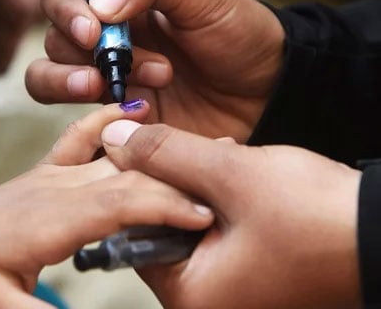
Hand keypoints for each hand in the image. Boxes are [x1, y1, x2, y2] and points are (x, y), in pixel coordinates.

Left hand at [0, 102, 213, 307]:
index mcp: (50, 221)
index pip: (118, 205)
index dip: (165, 206)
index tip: (208, 214)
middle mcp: (56, 189)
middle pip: (126, 176)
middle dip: (179, 176)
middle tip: (229, 175)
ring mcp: (51, 174)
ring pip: (113, 157)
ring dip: (158, 153)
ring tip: (205, 147)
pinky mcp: (46, 171)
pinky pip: (77, 138)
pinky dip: (105, 121)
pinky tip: (132, 107)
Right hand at [26, 0, 285, 140]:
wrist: (267, 94)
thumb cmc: (238, 36)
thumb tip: (99, 5)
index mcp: (117, 1)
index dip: (65, 10)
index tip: (94, 30)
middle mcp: (102, 40)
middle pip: (51, 40)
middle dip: (78, 56)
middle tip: (120, 67)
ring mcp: (104, 81)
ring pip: (47, 80)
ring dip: (72, 86)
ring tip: (128, 96)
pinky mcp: (112, 119)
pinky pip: (78, 120)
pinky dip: (97, 120)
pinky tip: (145, 117)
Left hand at [101, 120, 362, 307]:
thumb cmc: (320, 218)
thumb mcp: (233, 175)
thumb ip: (165, 155)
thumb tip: (112, 140)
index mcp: (191, 295)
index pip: (134, 233)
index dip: (144, 184)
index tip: (162, 151)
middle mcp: (207, 302)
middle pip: (162, 227)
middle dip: (178, 181)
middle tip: (207, 154)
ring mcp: (232, 290)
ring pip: (190, 222)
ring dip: (204, 184)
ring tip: (232, 158)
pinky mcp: (251, 273)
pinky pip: (218, 231)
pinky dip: (224, 200)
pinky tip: (243, 173)